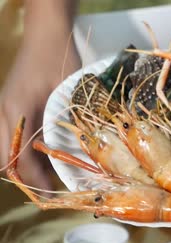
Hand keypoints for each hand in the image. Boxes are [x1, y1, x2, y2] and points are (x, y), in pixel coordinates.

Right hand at [0, 25, 80, 190]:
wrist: (46, 35)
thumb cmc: (58, 60)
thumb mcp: (67, 94)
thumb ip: (65, 123)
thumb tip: (76, 153)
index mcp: (16, 112)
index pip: (20, 158)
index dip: (36, 178)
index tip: (51, 190)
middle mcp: (4, 114)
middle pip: (6, 158)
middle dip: (25, 175)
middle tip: (50, 184)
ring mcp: (5, 109)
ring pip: (6, 148)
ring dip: (24, 164)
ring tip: (49, 172)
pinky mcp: (10, 106)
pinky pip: (11, 136)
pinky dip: (24, 149)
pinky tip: (44, 151)